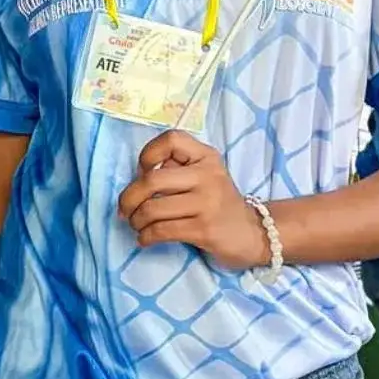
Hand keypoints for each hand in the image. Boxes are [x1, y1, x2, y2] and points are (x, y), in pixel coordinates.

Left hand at [116, 131, 267, 270]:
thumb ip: (176, 169)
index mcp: (206, 156)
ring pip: (153, 209)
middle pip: (152, 180)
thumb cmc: (218, 203)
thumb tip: (136, 177)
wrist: (254, 233)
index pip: (171, 140)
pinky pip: (162, 231)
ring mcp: (207, 203)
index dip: (148, 154)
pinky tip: (145, 239)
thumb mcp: (204, 176)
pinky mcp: (204, 230)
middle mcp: (208, 175)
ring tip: (136, 225)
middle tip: (124, 210)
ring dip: (136, 220)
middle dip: (129, 198)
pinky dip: (145, 236)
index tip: (141, 172)